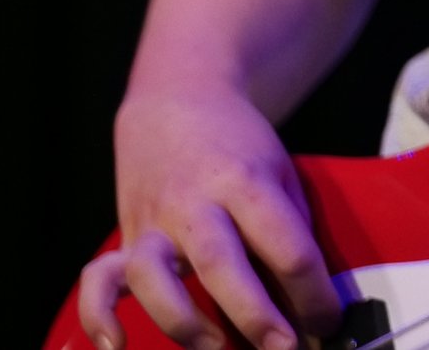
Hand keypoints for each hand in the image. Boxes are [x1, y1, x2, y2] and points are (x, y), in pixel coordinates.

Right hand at [76, 84, 340, 349]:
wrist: (177, 103)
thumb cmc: (241, 150)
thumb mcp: (281, 174)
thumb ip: (291, 231)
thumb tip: (309, 302)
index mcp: (246, 182)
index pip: (286, 244)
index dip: (313, 292)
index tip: (330, 323)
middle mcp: (195, 204)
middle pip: (221, 262)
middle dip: (254, 314)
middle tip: (285, 349)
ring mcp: (154, 223)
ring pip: (152, 275)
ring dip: (181, 319)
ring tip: (213, 349)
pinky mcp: (125, 238)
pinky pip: (99, 281)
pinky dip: (99, 315)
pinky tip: (115, 346)